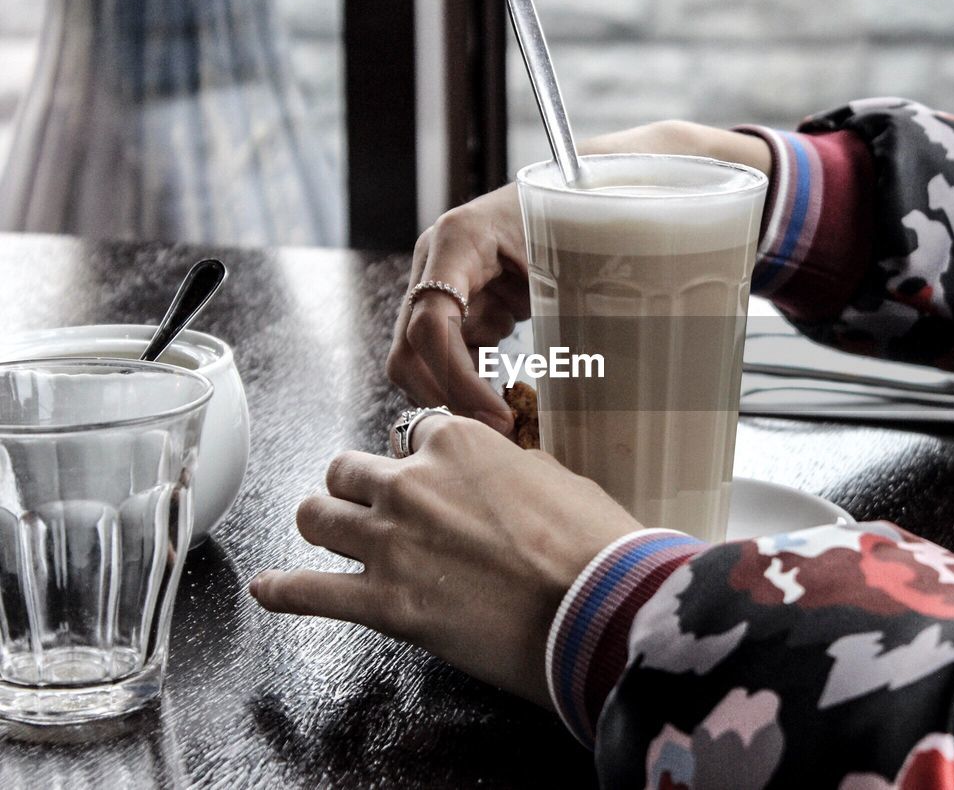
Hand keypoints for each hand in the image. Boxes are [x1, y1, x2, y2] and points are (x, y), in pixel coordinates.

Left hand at [249, 414, 642, 707]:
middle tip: (373, 509)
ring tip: (328, 536)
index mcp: (458, 443)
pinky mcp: (384, 603)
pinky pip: (309, 592)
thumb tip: (503, 480)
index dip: (417, 458)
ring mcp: (390, 542)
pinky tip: (269, 588)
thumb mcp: (556, 480)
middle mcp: (413, 484)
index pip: (410, 433)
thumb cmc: (593, 543)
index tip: (426, 477)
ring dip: (322, 525)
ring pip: (316, 517)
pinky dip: (284, 590)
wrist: (598, 606)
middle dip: (356, 488)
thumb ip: (510, 472)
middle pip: (347, 471)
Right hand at [385, 121, 770, 432]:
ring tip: (505, 425)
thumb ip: (579, 296)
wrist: (580, 188)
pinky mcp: (459, 308)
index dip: (457, 377)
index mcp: (459, 240)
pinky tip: (504, 403)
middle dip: (447, 398)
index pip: (431, 320)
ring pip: (415, 362)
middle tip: (499, 433)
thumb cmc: (579, 211)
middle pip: (409, 351)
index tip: (497, 415)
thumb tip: (600, 368)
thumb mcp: (577, 250)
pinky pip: (442, 361)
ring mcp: (441, 287)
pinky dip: (466, 388)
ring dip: (452, 398)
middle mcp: (435, 263)